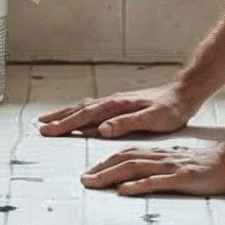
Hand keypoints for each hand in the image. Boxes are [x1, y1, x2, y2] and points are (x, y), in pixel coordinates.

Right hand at [37, 82, 195, 138]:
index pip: (85, 116)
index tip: (47, 130)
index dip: (65, 124)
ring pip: (85, 108)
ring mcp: (116, 102)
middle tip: (40, 126)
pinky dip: (81, 112)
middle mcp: (114, 101)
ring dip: (67, 114)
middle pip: (80, 110)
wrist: (184, 94)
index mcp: (117, 106)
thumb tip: (101, 129)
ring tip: (51, 119)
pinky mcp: (121, 104)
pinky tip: (79, 116)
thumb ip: (126, 123)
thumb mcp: (152, 119)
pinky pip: (94, 108)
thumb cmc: (171, 109)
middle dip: (59, 119)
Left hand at [79, 141, 224, 196]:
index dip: (106, 162)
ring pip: (135, 168)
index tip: (89, 172)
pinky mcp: (182, 179)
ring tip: (93, 183)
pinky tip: (125, 190)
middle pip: (125, 159)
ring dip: (111, 176)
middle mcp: (161, 158)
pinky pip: (157, 181)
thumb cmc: (207, 167)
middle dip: (101, 169)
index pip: (127, 154)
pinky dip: (138, 185)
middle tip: (83, 180)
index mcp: (160, 154)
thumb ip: (159, 169)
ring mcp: (171, 167)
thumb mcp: (178, 164)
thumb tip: (137, 178)